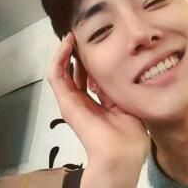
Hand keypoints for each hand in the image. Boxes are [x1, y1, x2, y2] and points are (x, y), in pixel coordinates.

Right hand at [47, 32, 150, 169]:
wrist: (120, 153)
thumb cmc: (130, 133)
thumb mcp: (127, 103)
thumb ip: (119, 88)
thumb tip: (117, 69)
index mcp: (100, 103)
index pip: (92, 77)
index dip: (94, 61)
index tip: (99, 43)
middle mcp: (84, 101)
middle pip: (76, 71)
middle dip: (79, 53)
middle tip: (84, 35)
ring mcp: (73, 101)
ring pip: (63, 70)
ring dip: (67, 52)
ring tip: (73, 34)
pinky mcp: (66, 101)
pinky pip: (57, 74)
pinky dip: (59, 57)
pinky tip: (67, 43)